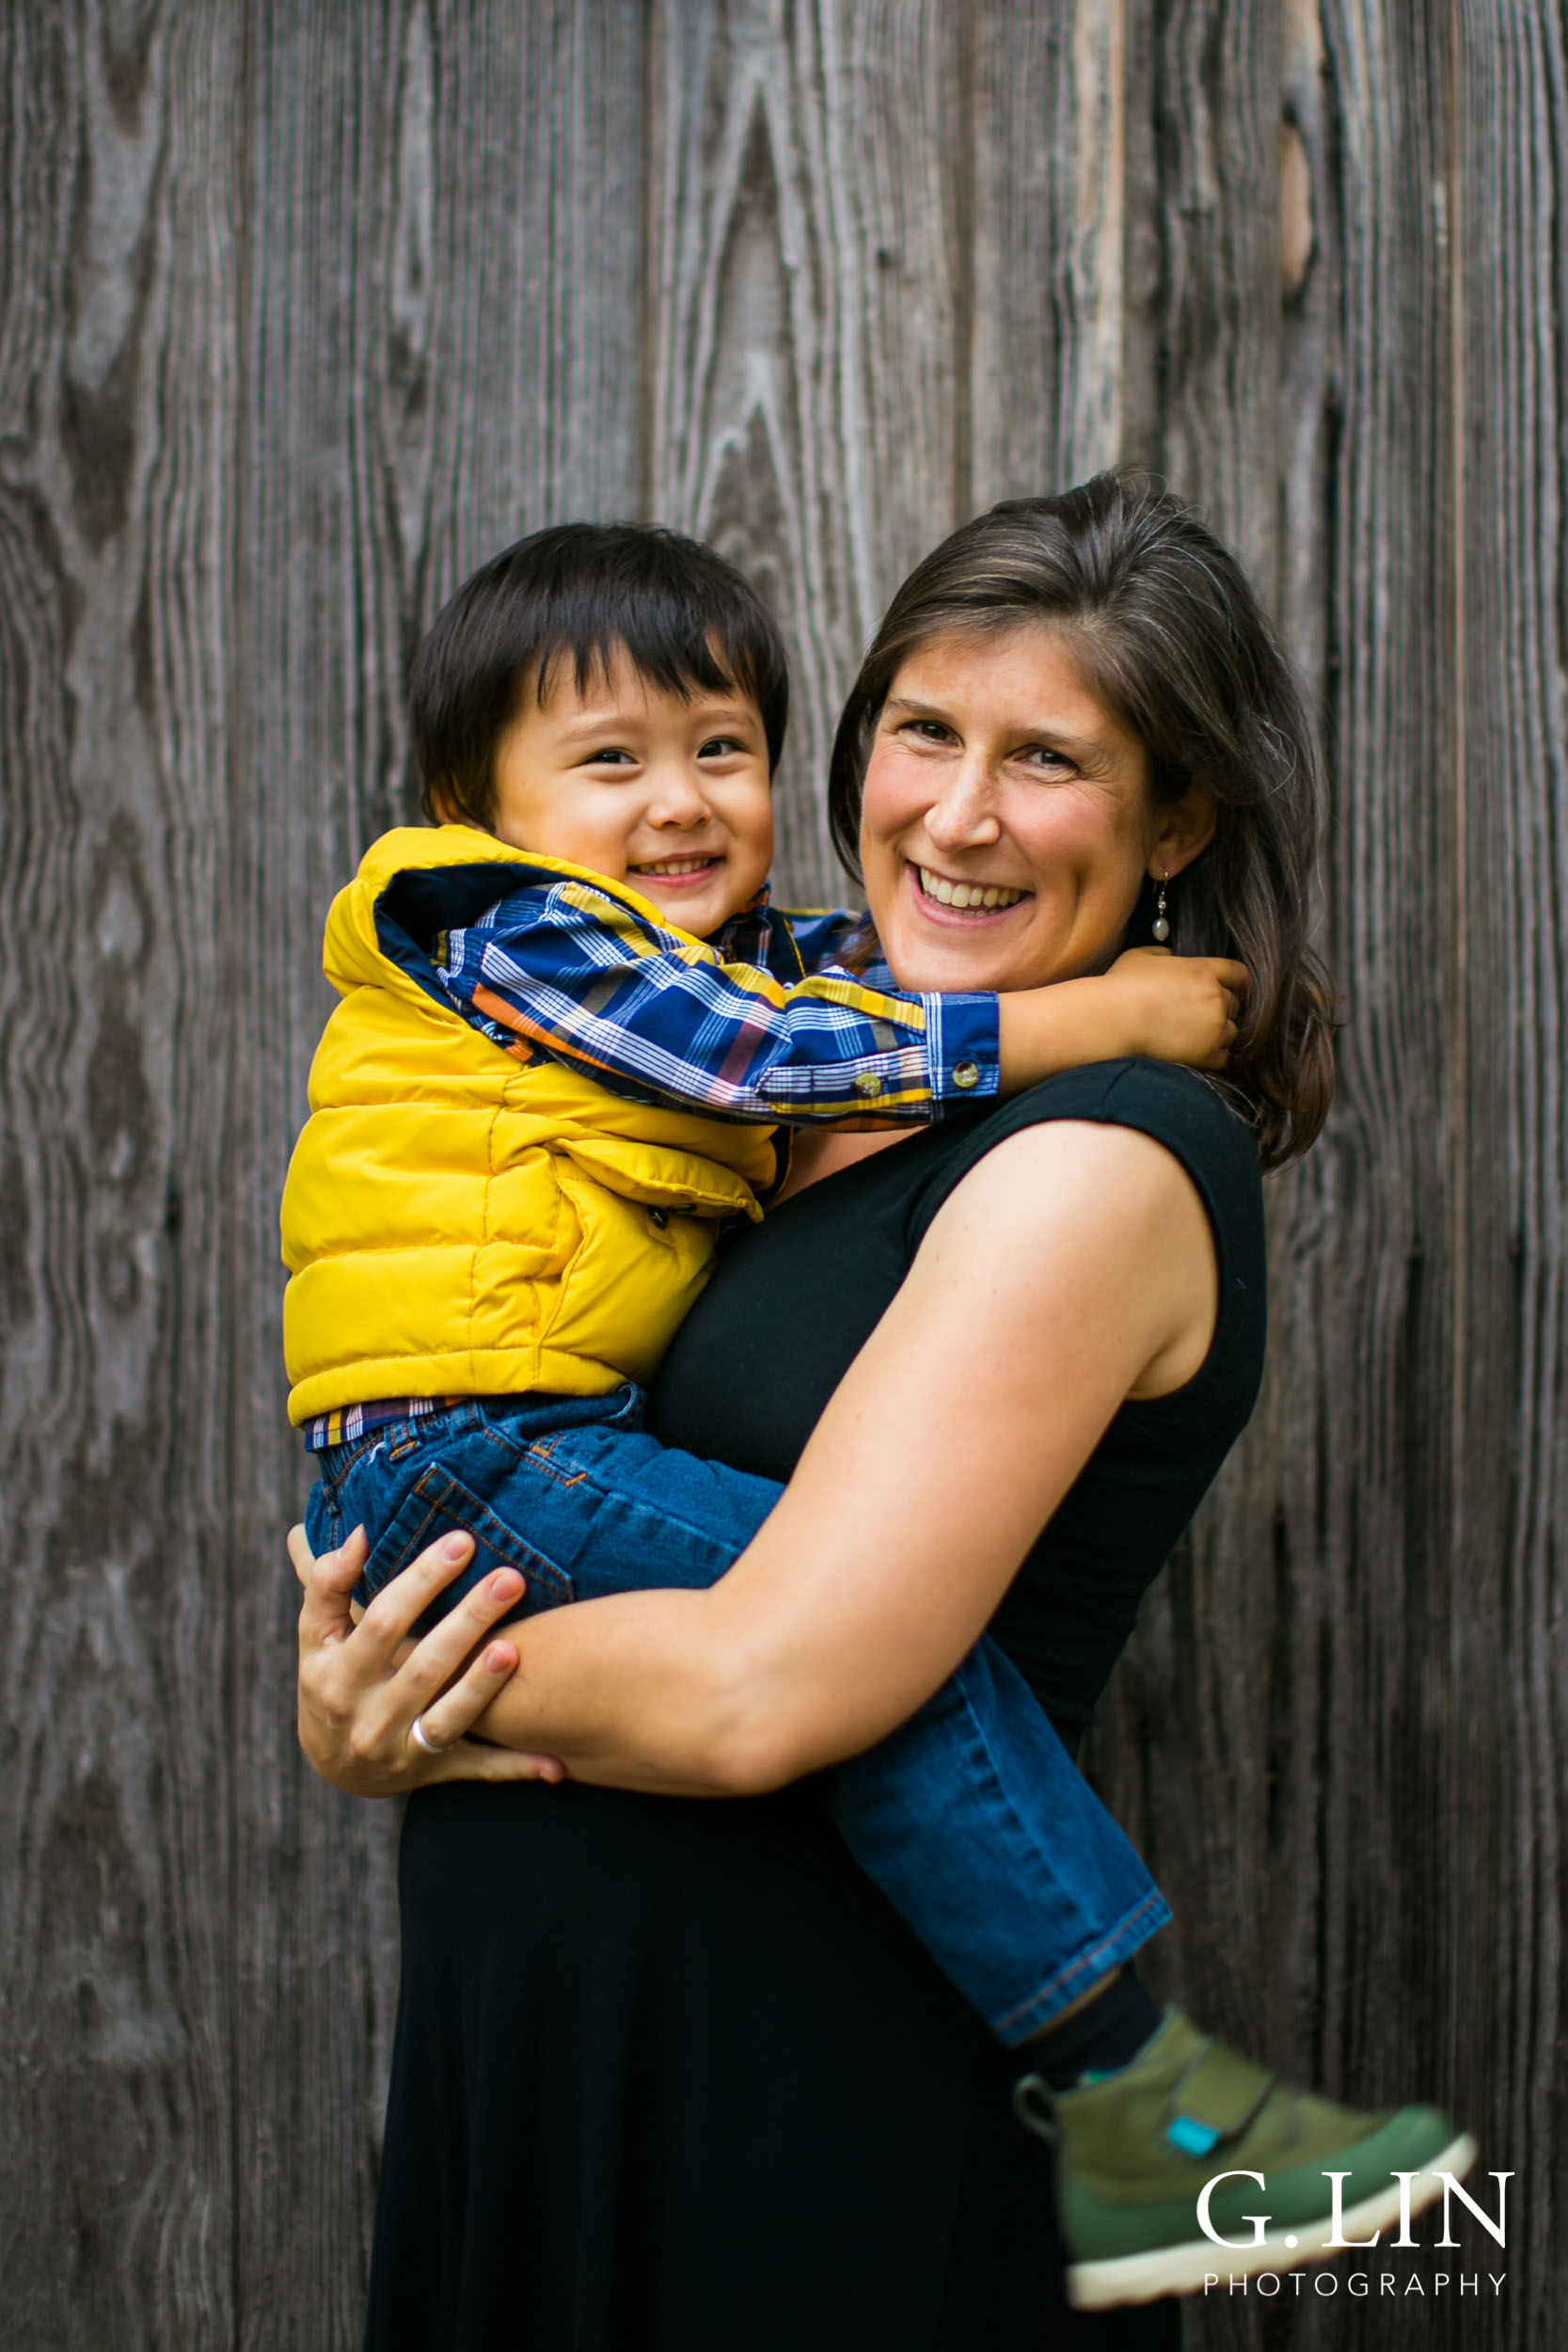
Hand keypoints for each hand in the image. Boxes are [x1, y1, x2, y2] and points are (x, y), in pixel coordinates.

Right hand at [292, 1522, 566, 1795]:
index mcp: (339, 1676)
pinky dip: (517, 1768)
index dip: (422, 1582)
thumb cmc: (329, 1678)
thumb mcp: (315, 1637)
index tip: (462, 1542)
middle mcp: (369, 1719)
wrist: (332, 1765)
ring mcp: (403, 1751)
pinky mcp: (434, 1774)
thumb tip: (361, 1534)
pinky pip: (479, 1771)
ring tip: (515, 1649)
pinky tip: (557, 1763)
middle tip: (510, 1579)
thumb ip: (328, 1585)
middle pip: (424, 1666)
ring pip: (449, 1719)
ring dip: (482, 1687)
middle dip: (469, 1621)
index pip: (383, 1622)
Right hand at [1102, 945, 1248, 1070]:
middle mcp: (1215, 998)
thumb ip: (1163, 953)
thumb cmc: (1122, 986)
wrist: (1113, 1021)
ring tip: (1195, 1037)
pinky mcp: (1207, 1054)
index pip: (1239, 973)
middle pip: (1234, 1003)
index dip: (1236, 982)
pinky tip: (1196, 1054)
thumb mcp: (1140, 956)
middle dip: (1220, 1008)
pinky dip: (1212, 1057)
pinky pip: (1223, 1058)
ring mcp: (1214, 1027)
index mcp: (1203, 971)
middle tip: (1199, 1015)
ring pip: (1231, 1031)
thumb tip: (1170, 956)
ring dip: (1218, 1033)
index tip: (1232, 989)